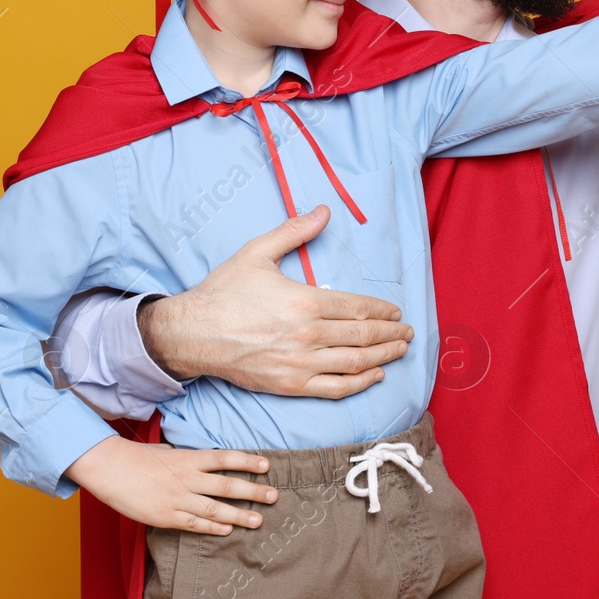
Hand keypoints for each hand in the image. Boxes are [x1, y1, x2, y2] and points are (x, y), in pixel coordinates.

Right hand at [66, 436, 277, 534]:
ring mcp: (178, 499)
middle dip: (253, 491)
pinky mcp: (166, 516)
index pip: (226, 458)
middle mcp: (187, 478)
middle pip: (227, 485)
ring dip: (239, 515)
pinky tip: (228, 530)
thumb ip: (188, 457)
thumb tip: (205, 460)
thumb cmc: (138, 458)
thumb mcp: (168, 451)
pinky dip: (212, 528)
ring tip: (258, 520)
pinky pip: (194, 524)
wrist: (109, 469)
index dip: (248, 462)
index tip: (267, 466)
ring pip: (215, 509)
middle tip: (274, 496)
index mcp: (189, 458)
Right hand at [140, 205, 412, 397]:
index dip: (383, 311)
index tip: (397, 312)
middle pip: (364, 336)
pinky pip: (335, 388)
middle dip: (392, 334)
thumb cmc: (223, 293)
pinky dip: (360, 383)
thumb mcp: (257, 253)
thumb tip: (324, 210)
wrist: (191, 334)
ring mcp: (300, 363)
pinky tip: (375, 376)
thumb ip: (294, 231)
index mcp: (305, 302)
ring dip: (384, 357)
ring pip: (355, 362)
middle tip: (408, 333)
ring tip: (400, 351)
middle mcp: (309, 335)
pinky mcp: (290, 385)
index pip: (359, 308)